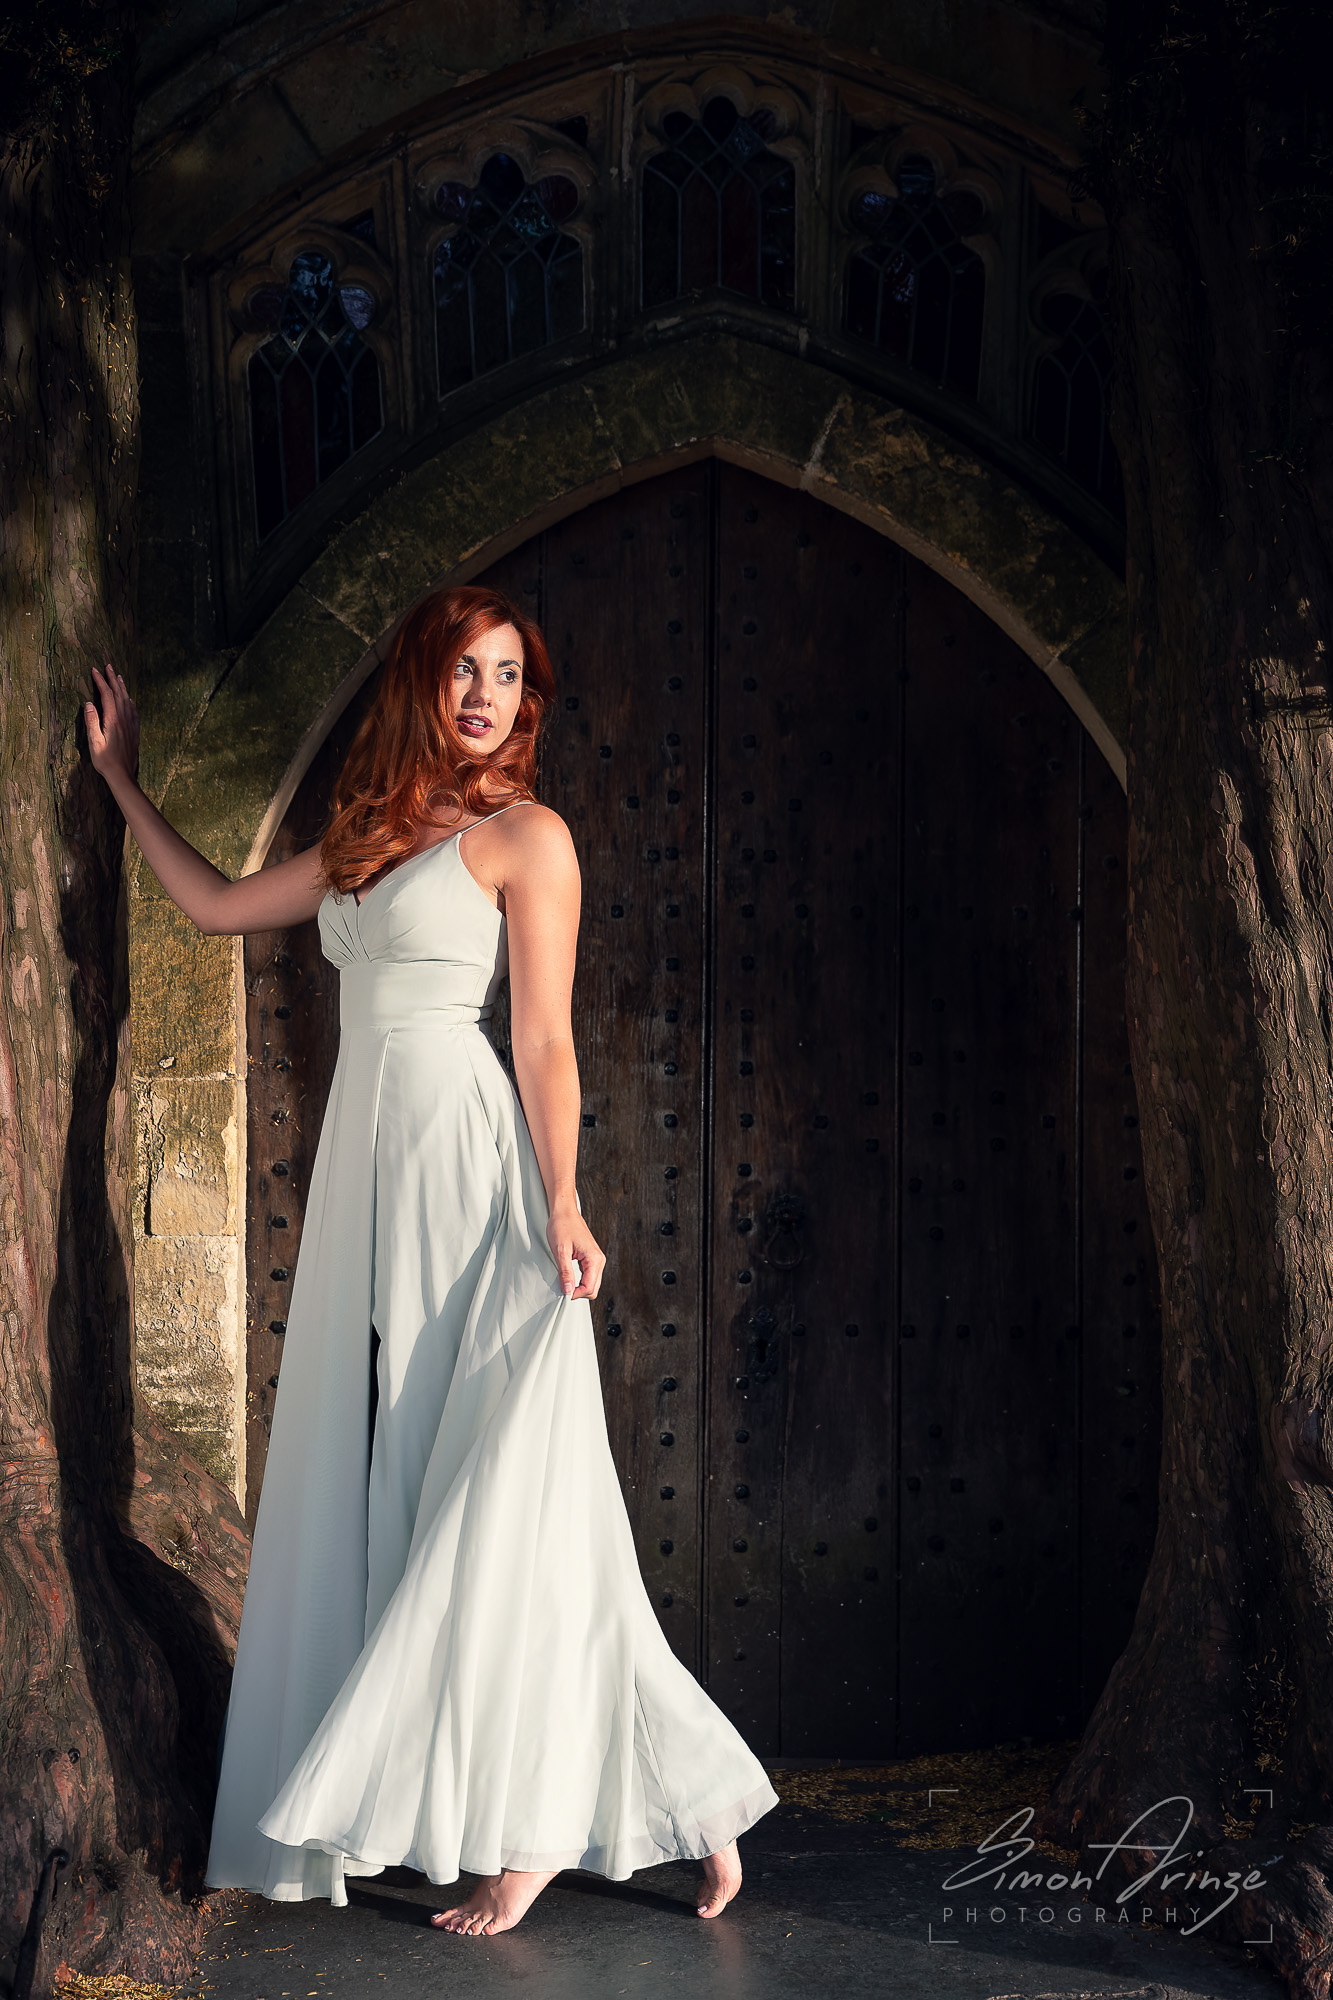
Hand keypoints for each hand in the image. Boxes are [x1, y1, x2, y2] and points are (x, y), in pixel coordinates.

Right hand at [85, 662, 139, 786]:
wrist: (123, 775)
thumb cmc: (105, 761)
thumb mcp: (94, 742)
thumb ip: (91, 722)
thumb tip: (88, 703)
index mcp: (113, 720)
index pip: (106, 695)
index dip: (101, 681)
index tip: (94, 670)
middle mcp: (124, 720)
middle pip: (119, 694)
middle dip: (112, 679)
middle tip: (108, 666)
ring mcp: (131, 725)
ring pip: (128, 700)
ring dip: (122, 687)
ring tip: (118, 676)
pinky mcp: (135, 731)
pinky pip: (134, 711)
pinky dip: (130, 701)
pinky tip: (130, 699)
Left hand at [547, 1201, 605, 1301]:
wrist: (564, 1211)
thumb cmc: (562, 1226)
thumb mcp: (561, 1251)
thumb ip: (565, 1273)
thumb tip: (567, 1291)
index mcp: (594, 1259)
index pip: (590, 1288)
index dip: (575, 1294)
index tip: (563, 1292)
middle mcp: (599, 1260)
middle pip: (594, 1289)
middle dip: (578, 1292)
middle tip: (563, 1286)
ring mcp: (596, 1259)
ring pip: (592, 1284)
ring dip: (579, 1287)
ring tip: (565, 1280)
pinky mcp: (591, 1258)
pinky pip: (589, 1276)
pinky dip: (580, 1280)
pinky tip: (569, 1276)